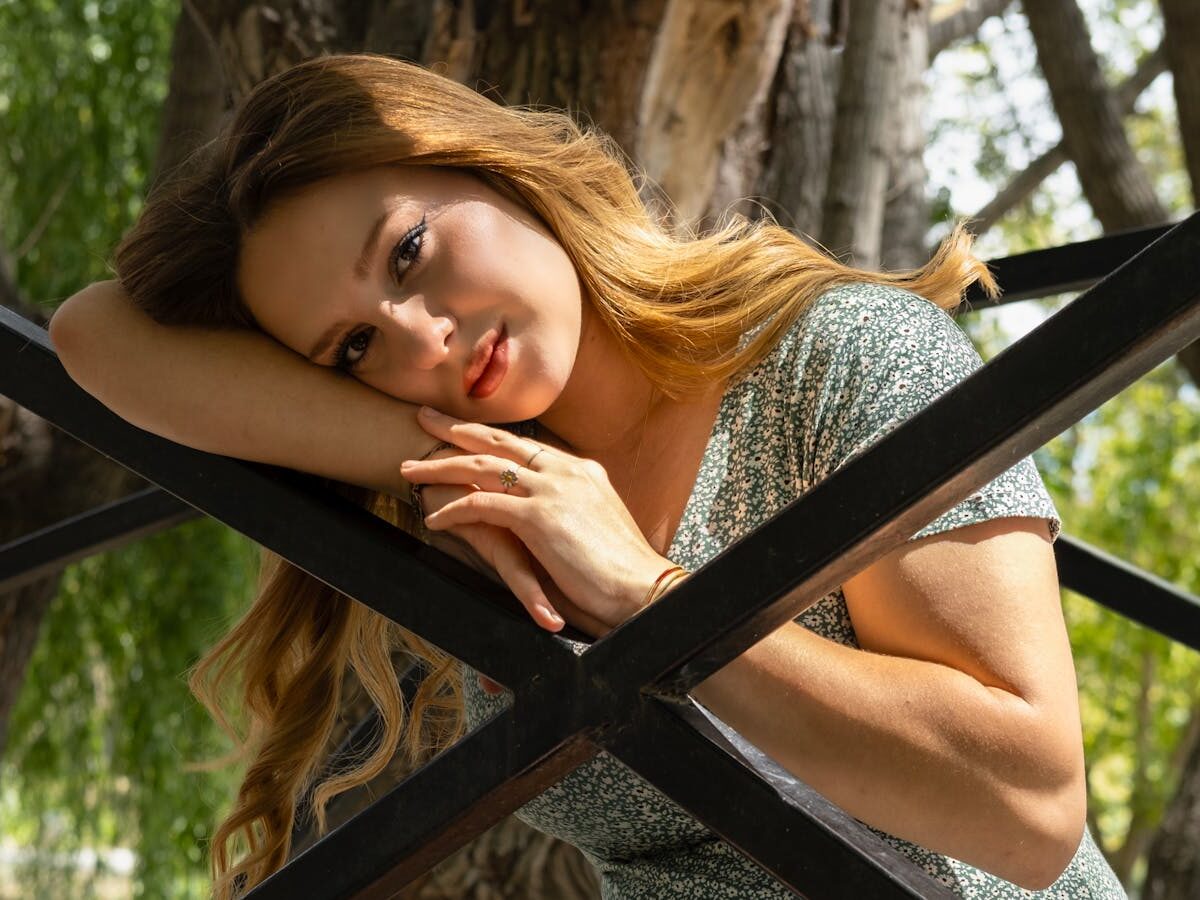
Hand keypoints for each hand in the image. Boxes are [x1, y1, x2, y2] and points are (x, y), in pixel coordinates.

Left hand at [401, 406, 673, 636]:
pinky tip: (433, 518)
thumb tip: (549, 517)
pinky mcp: (538, 516)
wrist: (643, 590)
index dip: (489, 435)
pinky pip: (482, 505)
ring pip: (482, 467)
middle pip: (498, 441)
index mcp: (581, 470)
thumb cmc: (622, 571)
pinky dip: (453, 509)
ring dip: (440, 466)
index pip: (524, 444)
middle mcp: (566, 470)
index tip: (461, 427)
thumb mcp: (595, 525)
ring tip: (409, 469)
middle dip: (455, 428)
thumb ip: (570, 511)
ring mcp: (552, 490)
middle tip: (422, 418)